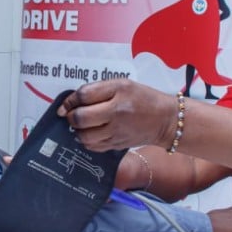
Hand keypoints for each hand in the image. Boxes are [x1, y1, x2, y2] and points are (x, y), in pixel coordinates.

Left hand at [57, 79, 173, 152]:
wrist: (165, 120)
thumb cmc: (143, 98)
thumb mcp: (123, 84)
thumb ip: (98, 90)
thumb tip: (72, 102)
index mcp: (118, 91)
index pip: (84, 95)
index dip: (70, 100)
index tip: (66, 105)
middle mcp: (117, 112)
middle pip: (81, 118)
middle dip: (71, 117)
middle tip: (73, 115)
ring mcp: (117, 131)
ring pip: (84, 136)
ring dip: (78, 131)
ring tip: (83, 125)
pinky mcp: (117, 145)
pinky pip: (93, 146)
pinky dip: (87, 140)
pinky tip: (91, 133)